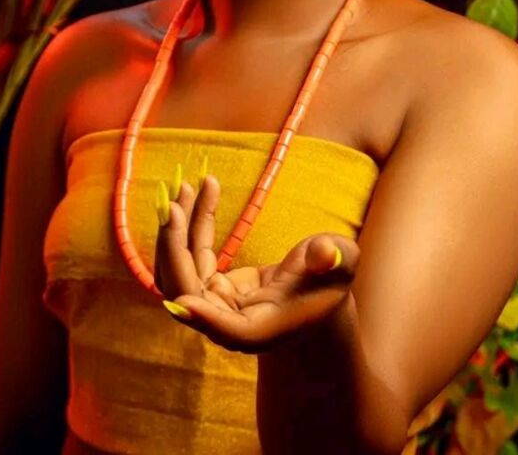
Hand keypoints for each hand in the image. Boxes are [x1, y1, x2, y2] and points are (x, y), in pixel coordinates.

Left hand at [154, 165, 359, 353]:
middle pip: (187, 294)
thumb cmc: (331, 280)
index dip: (207, 319)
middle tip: (175, 206)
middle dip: (176, 251)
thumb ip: (336, 258)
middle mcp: (230, 321)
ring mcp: (217, 303)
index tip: (183, 302)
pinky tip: (200, 191)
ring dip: (177, 230)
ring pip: (181, 271)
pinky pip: (192, 255)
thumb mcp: (342, 263)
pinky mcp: (212, 285)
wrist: (315, 290)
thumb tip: (324, 253)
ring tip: (187, 186)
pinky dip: (192, 224)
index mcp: (262, 329)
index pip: (230, 331)